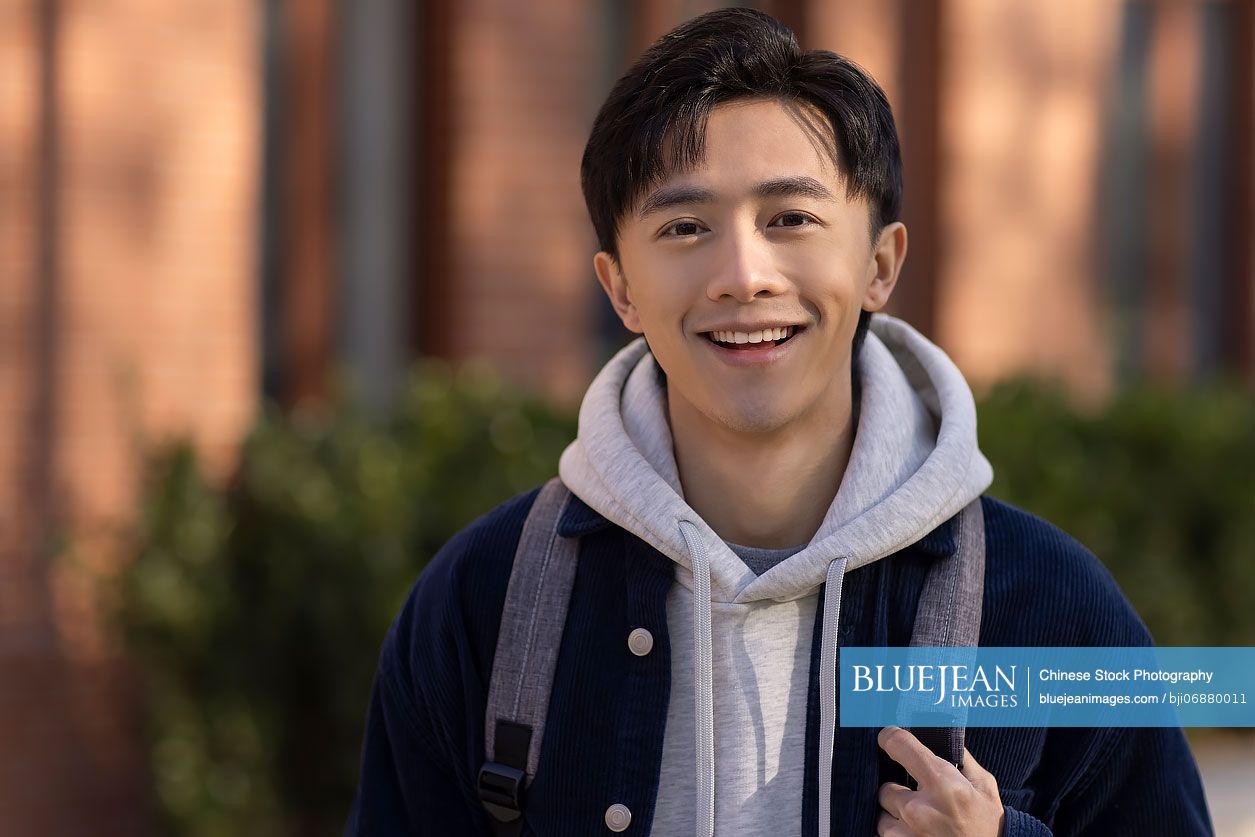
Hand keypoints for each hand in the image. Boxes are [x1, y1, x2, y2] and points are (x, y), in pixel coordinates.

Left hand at [876, 726, 1005, 836]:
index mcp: (943, 784)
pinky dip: (897, 831)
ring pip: (882, 813)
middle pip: (886, 786)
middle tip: (920, 798)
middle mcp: (920, 809)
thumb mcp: (983, 785)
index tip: (888, 737)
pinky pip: (884, 833)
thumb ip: (960, 757)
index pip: (899, 745)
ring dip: (896, 814)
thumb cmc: (990, 824)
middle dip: (900, 790)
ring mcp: (907, 833)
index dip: (890, 737)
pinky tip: (916, 832)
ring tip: (920, 819)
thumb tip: (940, 735)